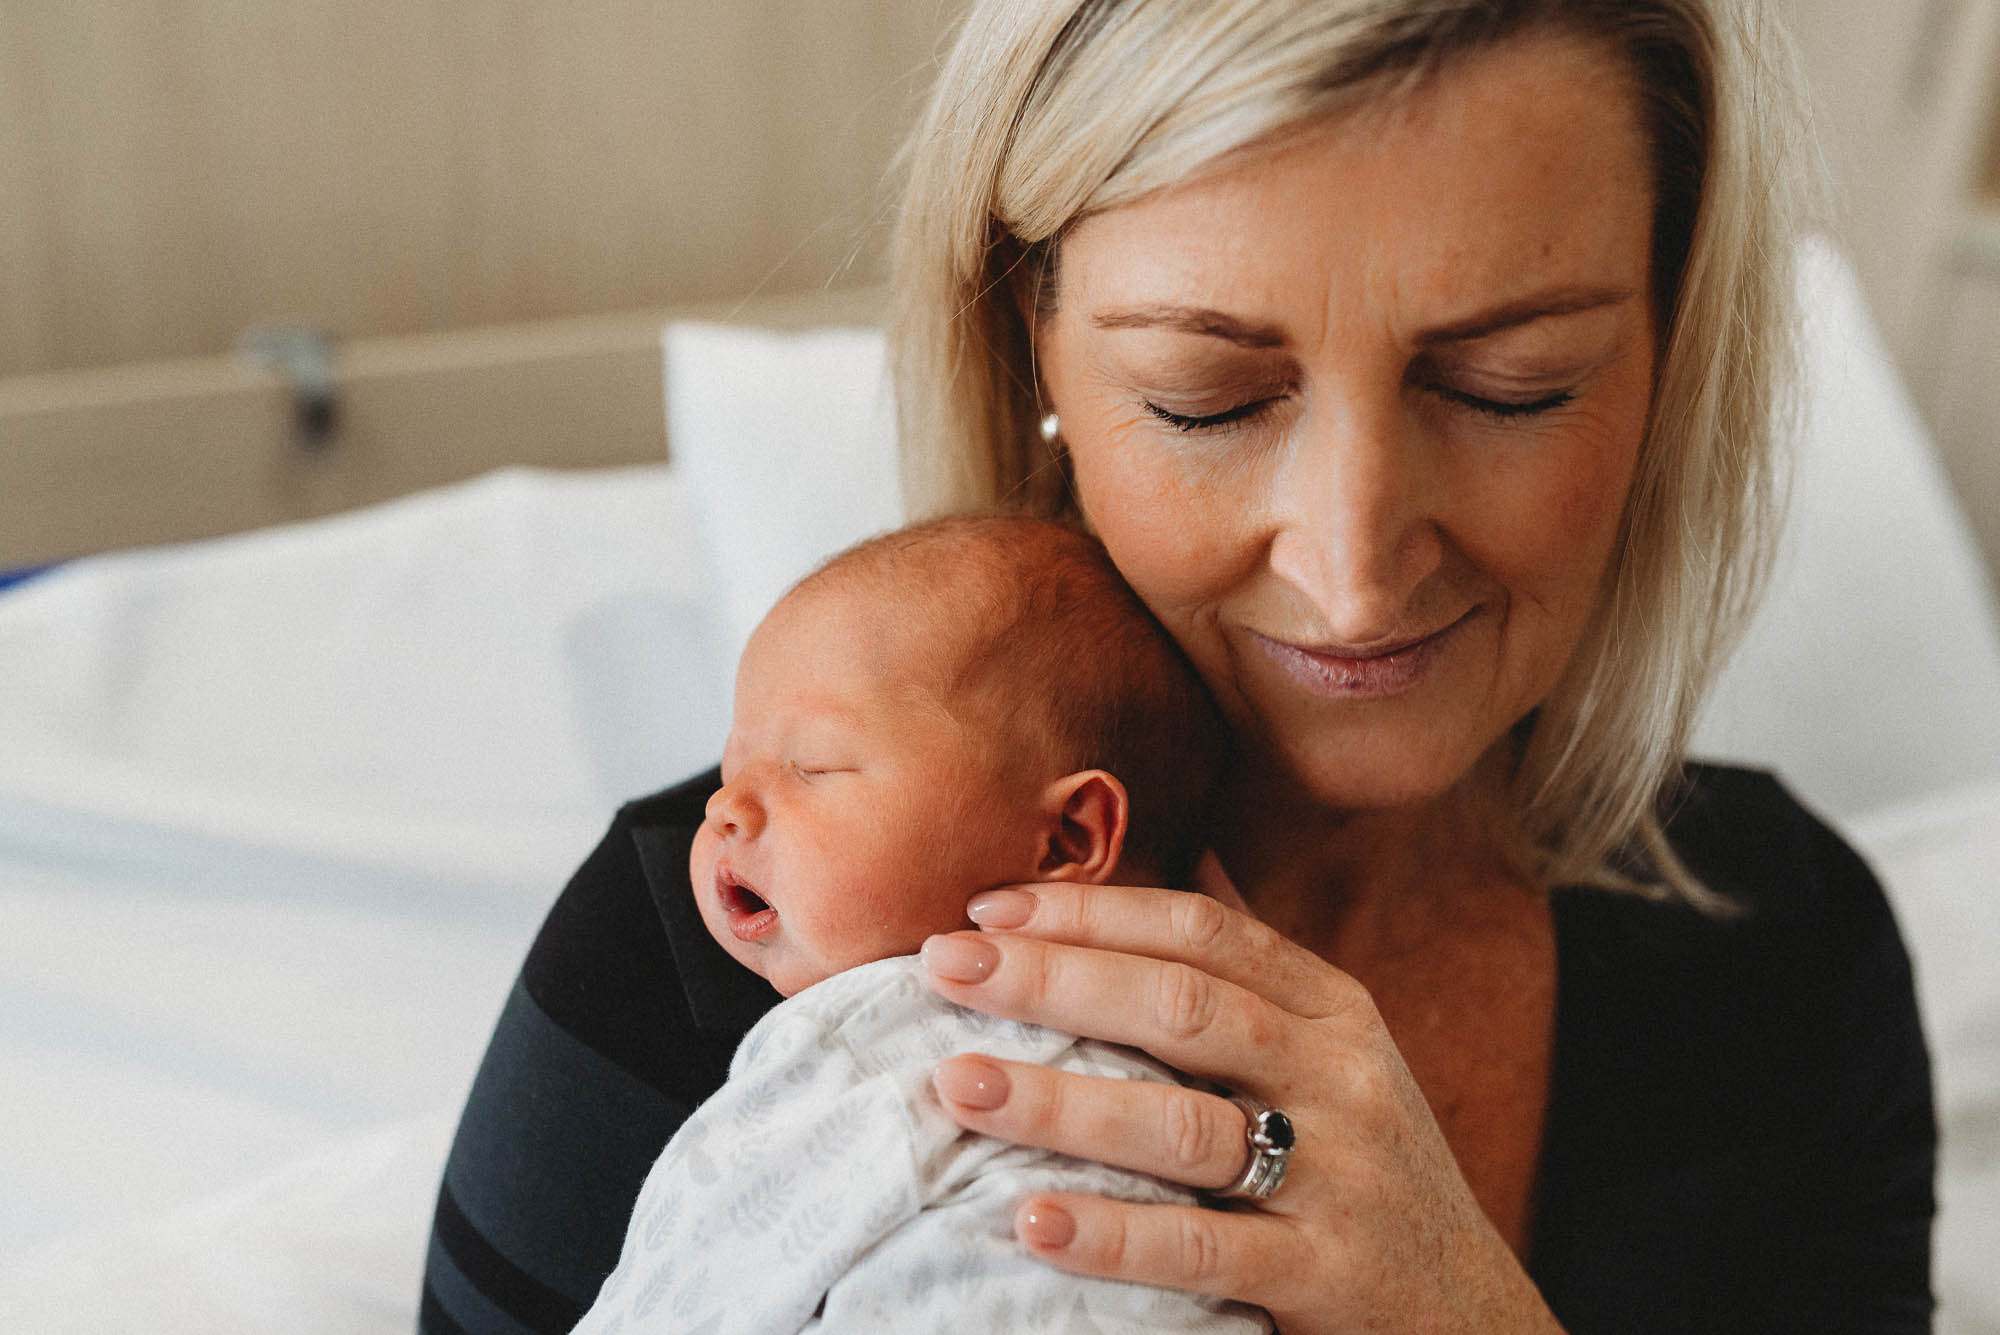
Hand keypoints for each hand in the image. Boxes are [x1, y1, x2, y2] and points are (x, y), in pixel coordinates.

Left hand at [919, 868, 1562, 1333]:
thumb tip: (1192, 850)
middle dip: (1054, 978)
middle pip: (1182, 1004)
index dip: (1092, 911)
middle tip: (942, 966)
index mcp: (1332, 1010)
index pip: (1201, 931)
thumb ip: (1258, 969)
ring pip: (1183, 1123)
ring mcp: (1340, 1176)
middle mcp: (1340, 1077)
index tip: (987, 905)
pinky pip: (1204, 1246)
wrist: (1475, 1318)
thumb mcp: (1335, 1055)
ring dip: (1059, 1101)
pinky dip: (1115, 1231)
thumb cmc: (1370, 1172)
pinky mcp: (1327, 1274)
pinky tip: (1033, 1222)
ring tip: (958, 1084)